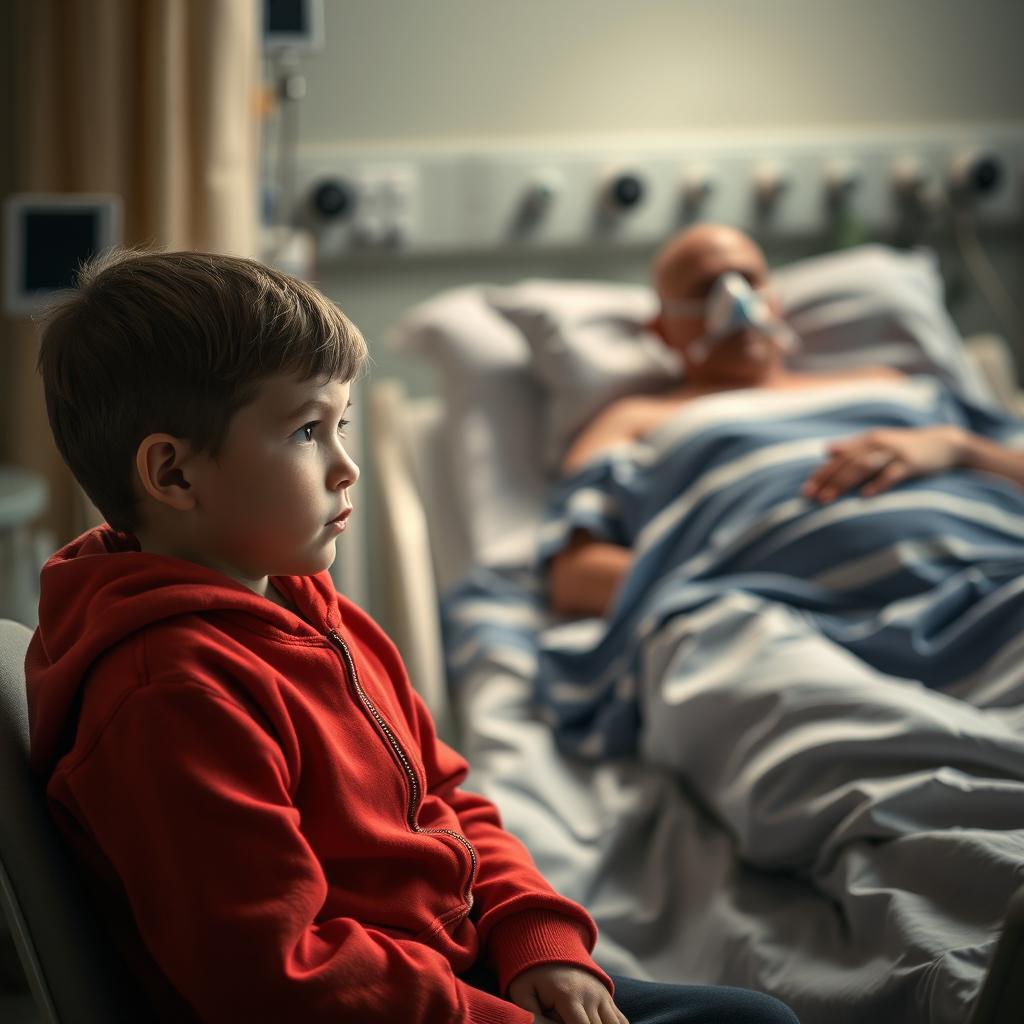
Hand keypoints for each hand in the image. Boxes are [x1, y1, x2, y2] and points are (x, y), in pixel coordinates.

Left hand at [508, 963, 628, 1023]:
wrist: (549, 944)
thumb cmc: (532, 973)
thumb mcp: (521, 990)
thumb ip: (529, 1014)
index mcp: (568, 996)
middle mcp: (590, 995)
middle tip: (570, 1022)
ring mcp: (602, 995)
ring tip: (589, 1023)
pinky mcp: (607, 996)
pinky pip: (621, 1021)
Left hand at [802, 425, 967, 502]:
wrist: (945, 443)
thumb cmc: (906, 447)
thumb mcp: (878, 443)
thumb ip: (852, 447)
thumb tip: (826, 451)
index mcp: (868, 440)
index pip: (838, 458)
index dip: (821, 473)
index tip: (805, 489)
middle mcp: (878, 443)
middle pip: (847, 463)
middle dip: (827, 480)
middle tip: (811, 497)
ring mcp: (894, 453)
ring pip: (864, 467)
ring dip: (844, 483)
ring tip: (828, 498)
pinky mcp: (911, 463)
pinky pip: (892, 474)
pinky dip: (878, 484)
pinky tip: (865, 496)